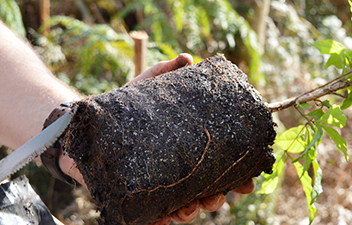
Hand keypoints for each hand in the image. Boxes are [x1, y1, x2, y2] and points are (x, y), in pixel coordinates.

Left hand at [59, 53, 254, 224]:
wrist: (88, 126)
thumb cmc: (125, 107)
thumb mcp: (146, 87)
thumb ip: (166, 72)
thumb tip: (187, 58)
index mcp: (189, 151)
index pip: (220, 167)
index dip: (238, 177)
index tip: (248, 181)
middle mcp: (177, 172)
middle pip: (207, 194)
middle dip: (216, 199)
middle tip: (215, 195)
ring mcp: (157, 187)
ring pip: (184, 209)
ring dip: (192, 212)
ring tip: (188, 207)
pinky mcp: (134, 198)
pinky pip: (149, 217)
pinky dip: (159, 222)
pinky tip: (162, 221)